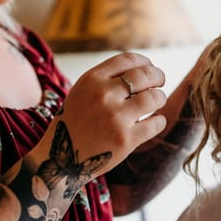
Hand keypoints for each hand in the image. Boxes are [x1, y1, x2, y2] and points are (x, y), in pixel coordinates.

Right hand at [30, 52, 167, 179]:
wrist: (60, 160)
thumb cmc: (76, 122)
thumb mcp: (82, 92)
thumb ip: (107, 79)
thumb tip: (144, 69)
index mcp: (91, 80)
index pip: (128, 59)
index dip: (145, 62)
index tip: (150, 68)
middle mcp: (103, 95)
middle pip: (145, 75)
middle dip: (158, 76)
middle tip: (160, 82)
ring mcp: (115, 118)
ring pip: (155, 97)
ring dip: (160, 98)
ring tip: (156, 102)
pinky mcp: (126, 140)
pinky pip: (157, 123)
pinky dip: (159, 121)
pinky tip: (153, 122)